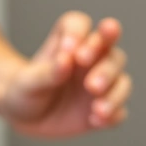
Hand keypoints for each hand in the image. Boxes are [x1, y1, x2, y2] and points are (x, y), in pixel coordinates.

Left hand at [0, 11, 130, 137]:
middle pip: (111, 53)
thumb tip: (67, 60)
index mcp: (69, 41)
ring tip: (98, 109)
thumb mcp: (27, 82)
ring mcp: (102, 83)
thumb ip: (47, 72)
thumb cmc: (24, 89)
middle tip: (91, 85)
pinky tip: (97, 120)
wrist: (24, 116)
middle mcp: (92, 58)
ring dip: (114, 93)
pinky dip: (113, 114)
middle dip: (106, 68)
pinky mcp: (105, 108)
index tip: (70, 51)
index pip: (80, 24)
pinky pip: (118, 111)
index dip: (79, 34)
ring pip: (121, 81)